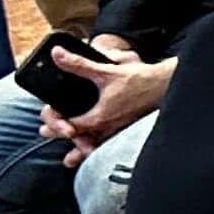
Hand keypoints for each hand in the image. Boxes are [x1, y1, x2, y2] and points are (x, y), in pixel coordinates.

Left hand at [45, 40, 166, 152]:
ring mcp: (120, 131)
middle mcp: (109, 128)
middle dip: (62, 135)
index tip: (47, 121)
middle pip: (79, 139)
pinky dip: (99, 147)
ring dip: (81, 149)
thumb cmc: (140, 81)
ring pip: (95, 145)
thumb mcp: (106, 71)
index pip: (69, 126)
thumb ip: (78, 64)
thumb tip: (57, 55)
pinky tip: (97, 148)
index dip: (55, 124)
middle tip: (46, 133)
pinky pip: (110, 144)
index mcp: (99, 117)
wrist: (167, 85)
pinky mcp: (129, 130)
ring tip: (70, 158)